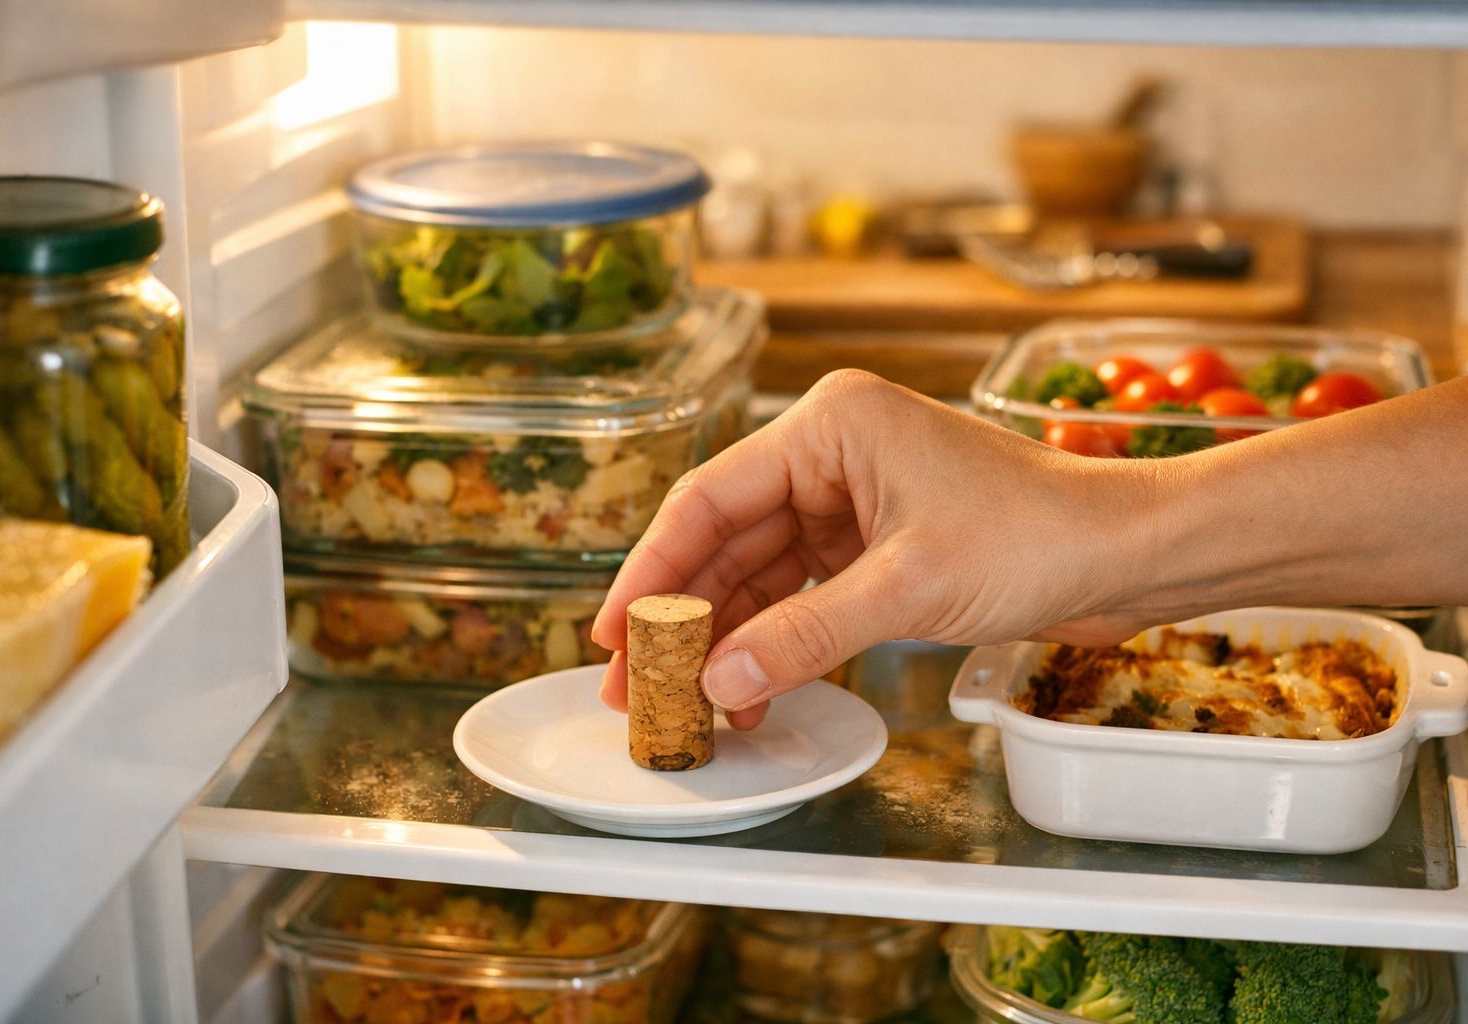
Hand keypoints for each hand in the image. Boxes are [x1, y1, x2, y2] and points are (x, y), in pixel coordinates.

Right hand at [591, 370, 1155, 728]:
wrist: (1127, 553)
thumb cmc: (1039, 534)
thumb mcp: (908, 588)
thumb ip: (805, 635)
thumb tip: (720, 682)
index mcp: (829, 425)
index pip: (710, 498)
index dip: (652, 571)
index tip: (613, 632)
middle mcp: (831, 453)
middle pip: (727, 539)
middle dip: (683, 616)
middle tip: (635, 685)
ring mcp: (852, 498)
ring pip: (761, 572)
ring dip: (727, 638)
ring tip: (686, 704)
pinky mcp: (875, 542)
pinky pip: (804, 593)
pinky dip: (778, 641)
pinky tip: (750, 692)